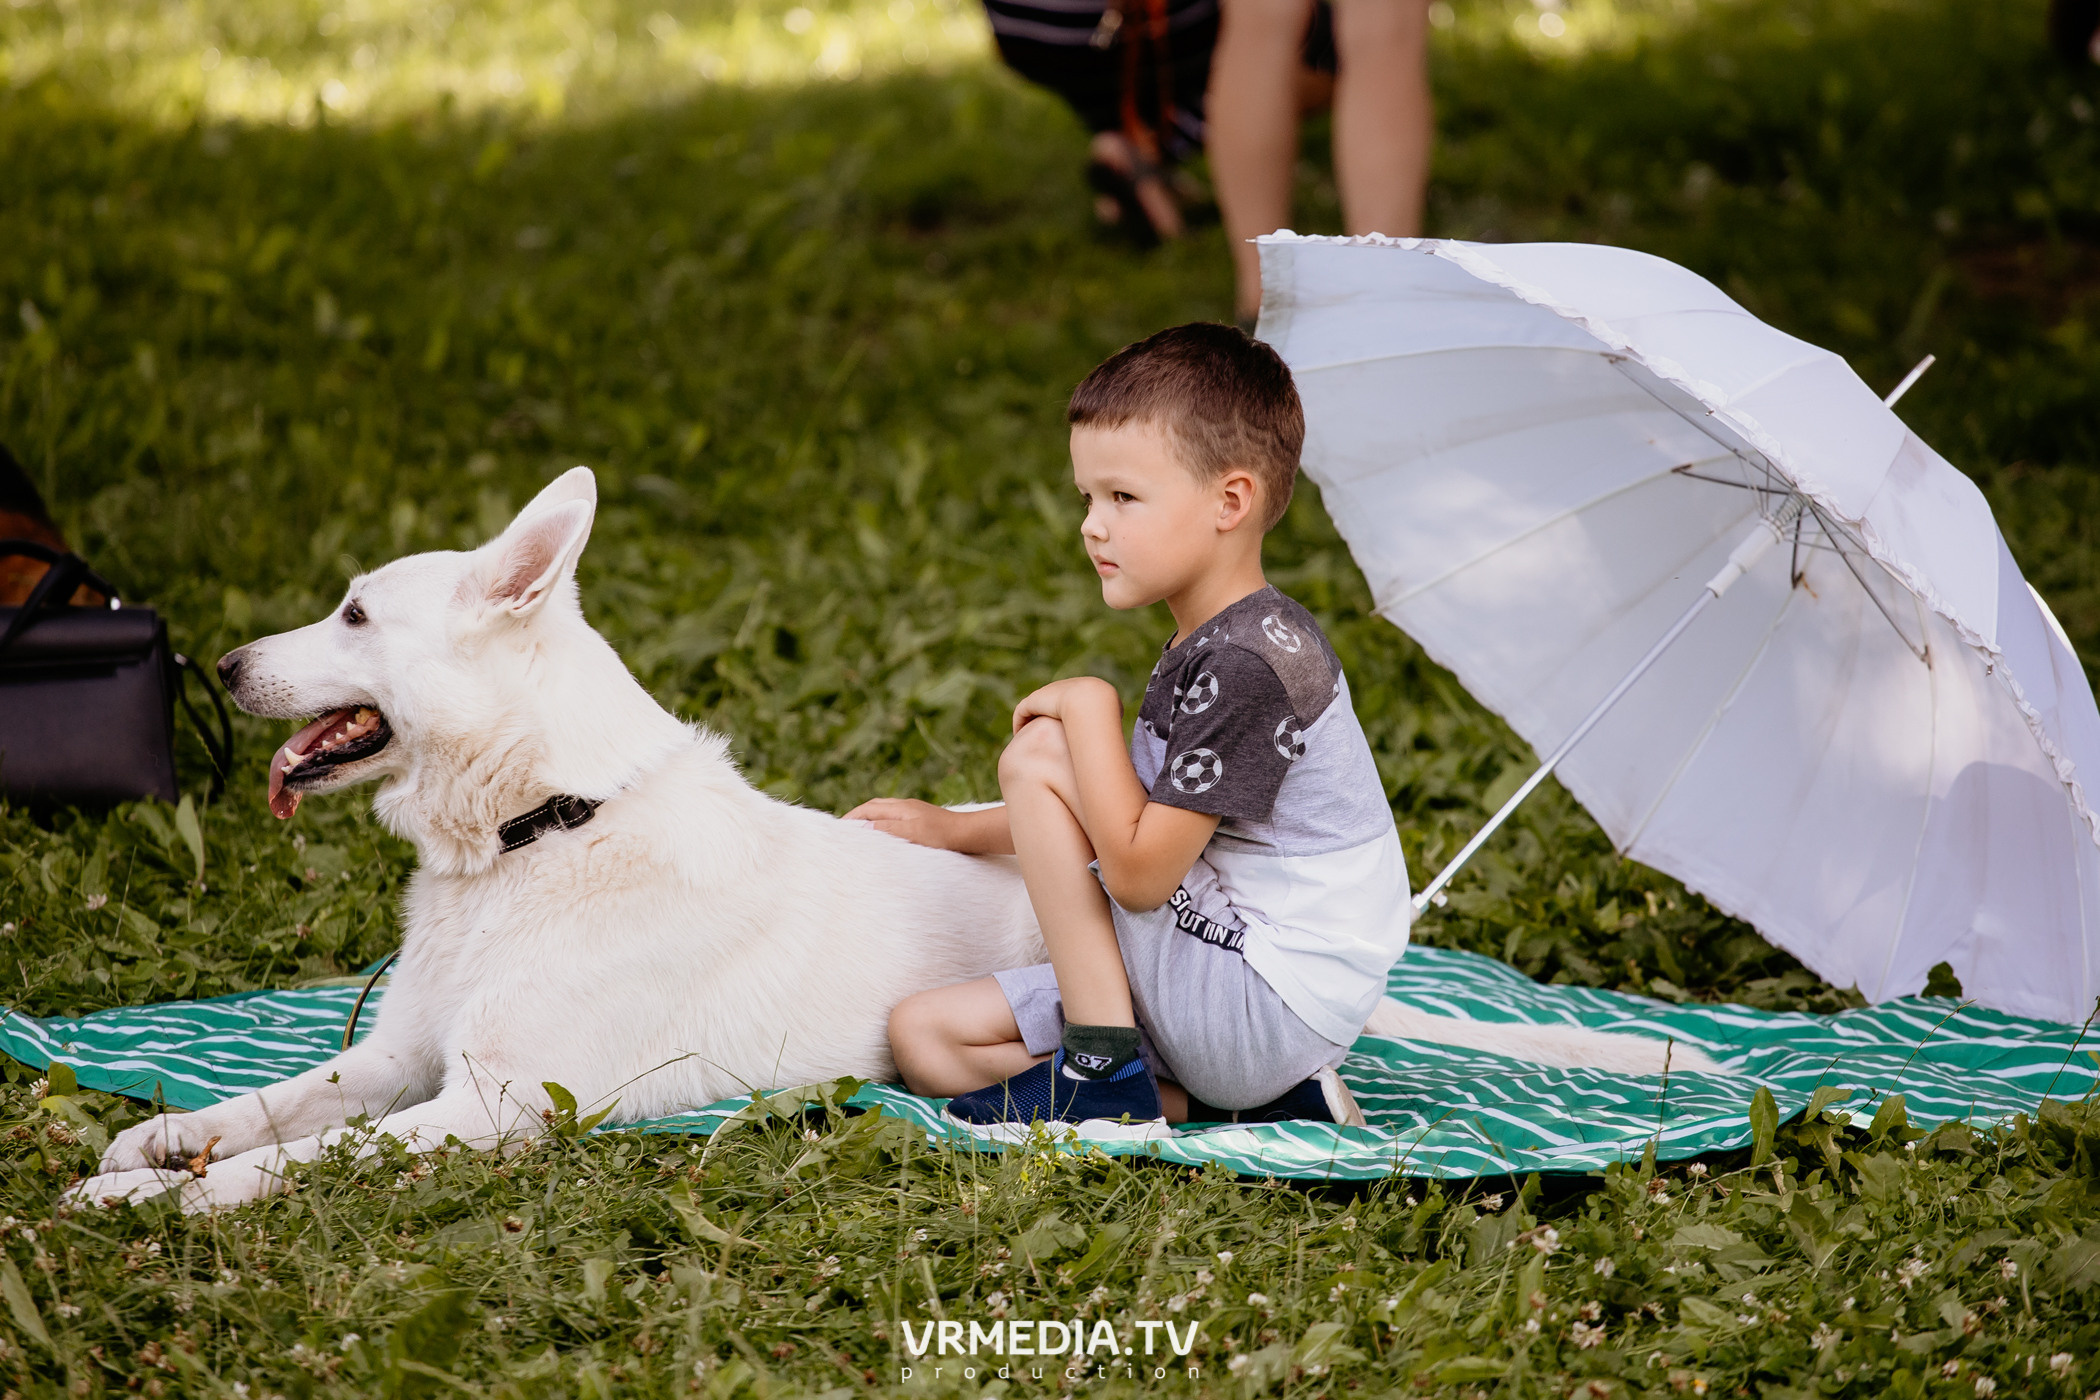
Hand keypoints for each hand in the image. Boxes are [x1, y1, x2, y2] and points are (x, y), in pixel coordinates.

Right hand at [843, 798, 966, 850]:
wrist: (969, 834)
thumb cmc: (942, 835)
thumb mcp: (911, 833)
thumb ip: (887, 829)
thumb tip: (864, 827)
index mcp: (901, 808)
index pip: (869, 810)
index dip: (852, 817)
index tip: (839, 828)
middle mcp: (906, 806)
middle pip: (875, 806)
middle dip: (858, 815)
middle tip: (846, 828)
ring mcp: (915, 812)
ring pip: (886, 811)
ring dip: (871, 818)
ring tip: (861, 830)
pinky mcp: (923, 819)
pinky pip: (896, 817)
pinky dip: (883, 822)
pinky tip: (887, 833)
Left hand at [1012, 676, 1119, 733]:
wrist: (1090, 702)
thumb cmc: (1105, 712)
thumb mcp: (1114, 718)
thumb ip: (1112, 724)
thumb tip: (1116, 737)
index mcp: (1083, 688)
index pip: (1070, 701)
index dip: (1066, 716)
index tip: (1064, 733)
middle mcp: (1063, 687)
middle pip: (1051, 702)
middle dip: (1046, 716)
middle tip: (1043, 737)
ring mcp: (1047, 693)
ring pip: (1035, 707)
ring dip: (1030, 721)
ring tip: (1026, 739)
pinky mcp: (1034, 700)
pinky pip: (1023, 712)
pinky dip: (1020, 722)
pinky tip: (1018, 734)